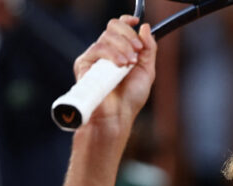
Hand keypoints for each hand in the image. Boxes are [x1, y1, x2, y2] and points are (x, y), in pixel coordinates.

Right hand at [73, 16, 156, 130]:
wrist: (117, 116)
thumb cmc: (130, 99)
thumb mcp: (147, 71)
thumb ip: (149, 50)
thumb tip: (145, 28)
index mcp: (119, 52)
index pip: (118, 28)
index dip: (126, 23)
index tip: (135, 22)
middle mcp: (105, 52)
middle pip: (113, 27)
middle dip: (128, 36)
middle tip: (137, 51)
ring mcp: (94, 57)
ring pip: (107, 37)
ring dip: (123, 47)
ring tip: (130, 64)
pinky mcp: (84, 64)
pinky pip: (98, 49)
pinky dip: (112, 54)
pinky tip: (121, 65)